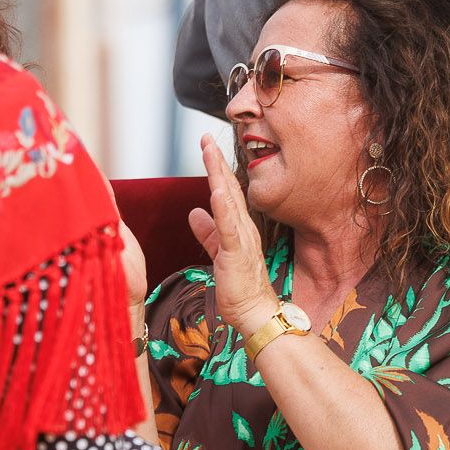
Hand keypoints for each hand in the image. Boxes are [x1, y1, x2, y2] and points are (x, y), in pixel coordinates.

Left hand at [193, 134, 277, 332]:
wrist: (255, 311)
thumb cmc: (239, 286)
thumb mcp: (219, 252)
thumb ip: (207, 232)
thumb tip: (194, 212)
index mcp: (238, 227)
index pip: (226, 191)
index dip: (215, 168)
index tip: (206, 145)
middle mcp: (242, 227)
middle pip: (228, 188)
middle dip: (215, 162)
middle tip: (205, 137)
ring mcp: (241, 239)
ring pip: (228, 200)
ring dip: (218, 176)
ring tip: (209, 153)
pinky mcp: (236, 253)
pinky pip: (229, 228)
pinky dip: (223, 208)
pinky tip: (217, 191)